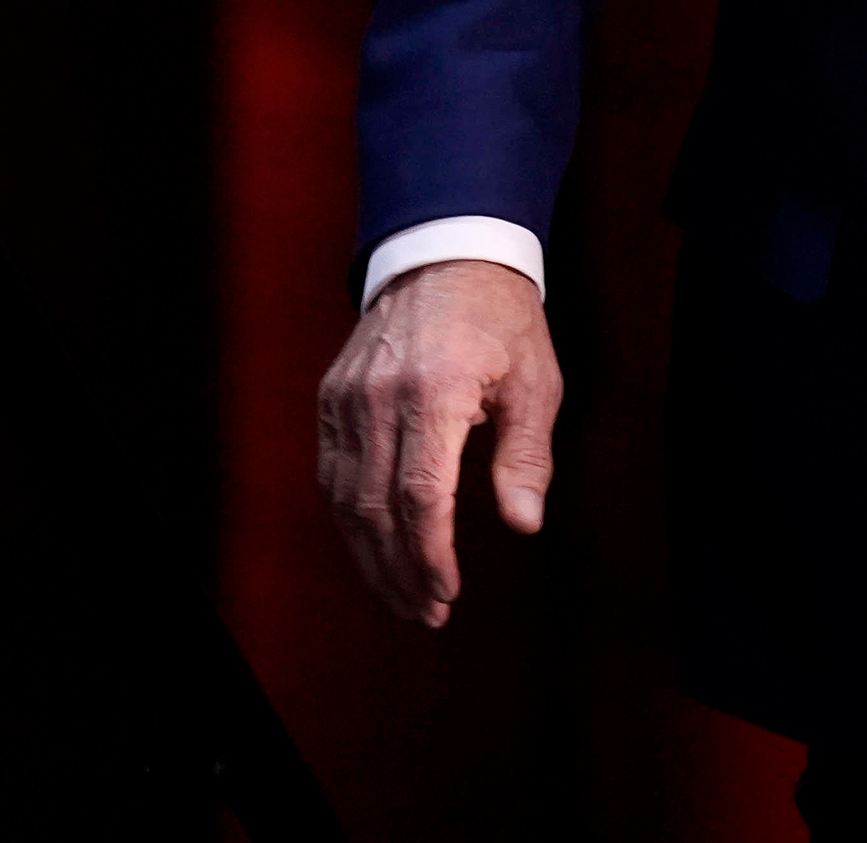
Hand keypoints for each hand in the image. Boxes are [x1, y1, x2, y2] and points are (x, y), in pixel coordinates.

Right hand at [316, 258, 562, 626]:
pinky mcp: (331, 398)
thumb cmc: (503, 320)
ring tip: (404, 598)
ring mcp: (346, 397)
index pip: (421, 496)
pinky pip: (332, 474)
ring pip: (346, 499)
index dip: (431, 555)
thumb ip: (526, 456)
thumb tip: (524, 525)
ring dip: (371, 558)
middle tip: (427, 615)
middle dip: (400, 573)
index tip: (448, 594)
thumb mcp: (536, 381)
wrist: (446, 252)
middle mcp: (380, 397)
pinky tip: (375, 550)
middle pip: (376, 510)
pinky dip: (351, 520)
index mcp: (436, 391)